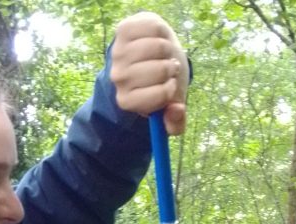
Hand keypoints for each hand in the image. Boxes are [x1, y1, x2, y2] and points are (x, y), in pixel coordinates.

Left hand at [110, 12, 189, 134]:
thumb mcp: (171, 105)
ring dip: (168, 49)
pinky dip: (162, 32)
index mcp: (127, 101)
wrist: (150, 52)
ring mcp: (118, 53)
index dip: (171, 88)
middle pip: (161, 70)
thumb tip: (176, 110)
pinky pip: (154, 28)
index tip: (168, 85)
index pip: (161, 96)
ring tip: (163, 54)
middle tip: (167, 67)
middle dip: (172, 68)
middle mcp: (118, 79)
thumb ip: (176, 122)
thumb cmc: (163, 81)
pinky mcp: (124, 30)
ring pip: (158, 47)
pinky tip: (156, 38)